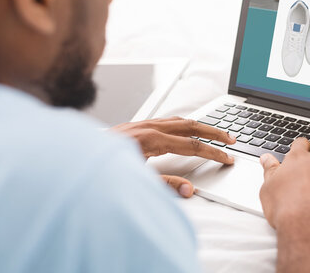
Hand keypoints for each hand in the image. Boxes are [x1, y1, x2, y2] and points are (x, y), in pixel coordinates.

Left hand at [112, 116, 236, 197]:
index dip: (213, 152)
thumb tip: (188, 190)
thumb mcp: (135, 180)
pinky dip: (185, 123)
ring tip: (216, 132)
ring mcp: (144, 124)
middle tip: (231, 139)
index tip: (227, 158)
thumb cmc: (103, 168)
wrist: (78, 156)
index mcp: (152, 140)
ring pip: (181, 120)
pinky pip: (169, 120)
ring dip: (201, 125)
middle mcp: (150, 127)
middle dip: (214, 132)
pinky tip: (188, 128)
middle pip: (192, 126)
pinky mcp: (139, 125)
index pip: (192, 145)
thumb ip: (164, 185)